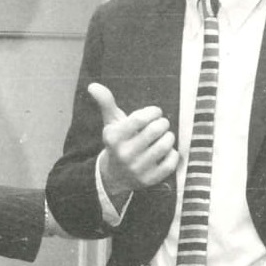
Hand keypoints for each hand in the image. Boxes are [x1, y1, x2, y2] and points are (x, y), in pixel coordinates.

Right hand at [88, 83, 178, 198]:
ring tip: (164, 136)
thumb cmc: (118, 142)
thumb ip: (105, 102)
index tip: (156, 112)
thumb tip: (93, 85)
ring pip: (165, 145)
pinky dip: (173, 153)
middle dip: (163, 123)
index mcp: (114, 137)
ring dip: (169, 137)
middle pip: (156, 130)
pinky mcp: (150, 179)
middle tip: (161, 124)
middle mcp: (124, 154)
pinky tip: (165, 152)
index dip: (153, 112)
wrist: (115, 176)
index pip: (140, 118)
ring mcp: (138, 168)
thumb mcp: (111, 123)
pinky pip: (171, 161)